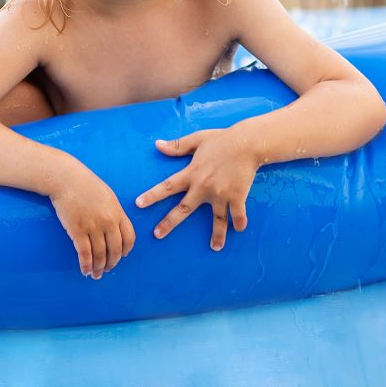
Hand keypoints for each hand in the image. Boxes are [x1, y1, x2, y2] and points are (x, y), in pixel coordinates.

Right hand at [47, 163, 134, 278]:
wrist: (65, 178)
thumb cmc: (85, 184)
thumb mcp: (107, 195)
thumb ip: (113, 211)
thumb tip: (115, 226)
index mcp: (117, 212)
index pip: (129, 238)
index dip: (126, 251)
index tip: (121, 256)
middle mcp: (108, 221)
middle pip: (115, 250)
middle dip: (112, 263)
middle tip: (107, 269)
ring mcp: (93, 226)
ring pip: (100, 254)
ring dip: (98, 268)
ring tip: (96, 274)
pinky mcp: (77, 230)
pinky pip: (84, 253)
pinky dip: (86, 265)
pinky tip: (85, 271)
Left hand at [134, 126, 259, 250]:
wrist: (247, 143)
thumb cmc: (221, 139)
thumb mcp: (197, 139)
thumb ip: (177, 146)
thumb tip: (157, 145)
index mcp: (192, 173)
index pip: (167, 186)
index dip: (152, 195)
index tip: (138, 204)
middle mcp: (204, 186)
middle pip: (184, 208)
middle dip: (169, 223)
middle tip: (157, 234)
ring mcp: (221, 194)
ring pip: (217, 219)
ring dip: (217, 235)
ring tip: (215, 247)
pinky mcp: (237, 196)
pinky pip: (237, 215)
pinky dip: (239, 223)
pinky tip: (238, 230)